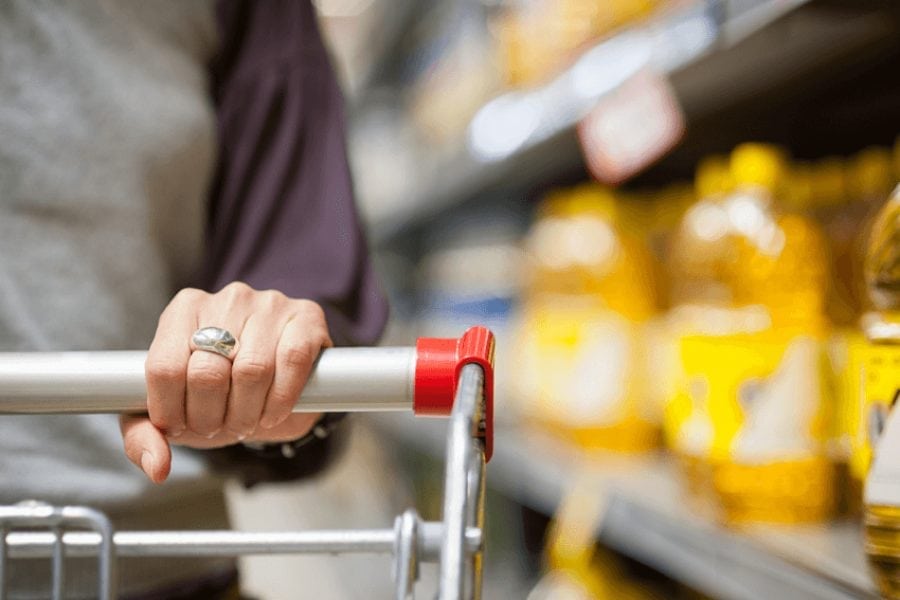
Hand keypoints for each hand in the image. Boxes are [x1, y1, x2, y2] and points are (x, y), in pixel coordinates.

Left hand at [120, 282, 331, 482]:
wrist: (277, 377)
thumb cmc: (219, 393)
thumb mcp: (176, 411)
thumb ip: (146, 436)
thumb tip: (156, 466)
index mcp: (183, 310)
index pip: (164, 367)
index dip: (171, 410)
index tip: (182, 426)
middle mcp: (226, 299)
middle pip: (206, 373)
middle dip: (210, 417)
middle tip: (218, 428)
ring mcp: (269, 304)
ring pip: (252, 370)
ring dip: (247, 414)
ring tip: (245, 422)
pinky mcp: (306, 316)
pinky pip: (292, 361)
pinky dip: (281, 400)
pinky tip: (272, 412)